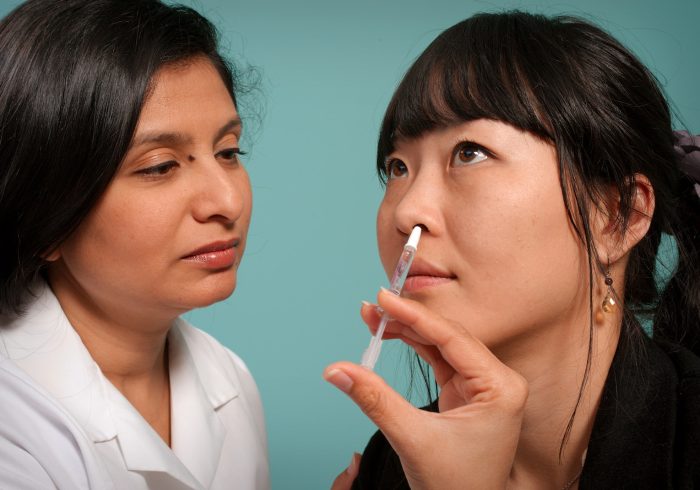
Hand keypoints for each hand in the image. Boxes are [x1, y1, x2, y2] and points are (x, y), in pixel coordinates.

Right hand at [324, 289, 527, 489]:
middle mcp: (497, 381)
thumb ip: (374, 399)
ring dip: (407, 330)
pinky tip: (391, 334)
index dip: (415, 315)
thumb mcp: (412, 438)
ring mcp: (482, 385)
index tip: (384, 298)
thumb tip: (337, 370)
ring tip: (374, 317)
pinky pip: (438, 358)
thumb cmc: (456, 485)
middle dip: (407, 320)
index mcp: (501, 387)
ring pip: (440, 344)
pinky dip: (413, 347)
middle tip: (372, 306)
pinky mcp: (466, 391)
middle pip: (447, 335)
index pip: (452, 338)